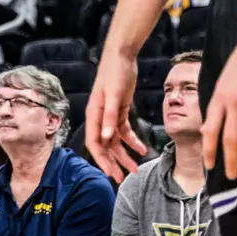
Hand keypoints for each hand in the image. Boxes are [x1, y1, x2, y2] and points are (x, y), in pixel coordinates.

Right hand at [85, 48, 144, 181]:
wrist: (121, 56)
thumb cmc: (114, 73)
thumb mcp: (114, 95)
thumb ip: (109, 117)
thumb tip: (105, 138)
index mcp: (94, 115)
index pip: (94, 143)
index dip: (102, 160)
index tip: (112, 174)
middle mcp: (99, 117)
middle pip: (104, 146)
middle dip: (113, 163)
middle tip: (123, 178)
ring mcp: (109, 115)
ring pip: (114, 141)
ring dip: (124, 155)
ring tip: (135, 168)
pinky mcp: (118, 111)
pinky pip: (124, 132)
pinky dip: (132, 141)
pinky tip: (142, 149)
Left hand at [202, 31, 236, 178]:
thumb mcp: (222, 82)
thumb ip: (218, 104)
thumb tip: (211, 126)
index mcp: (218, 98)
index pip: (211, 130)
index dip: (210, 150)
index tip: (210, 166)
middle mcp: (233, 102)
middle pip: (230, 138)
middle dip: (229, 161)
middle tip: (232, 177)